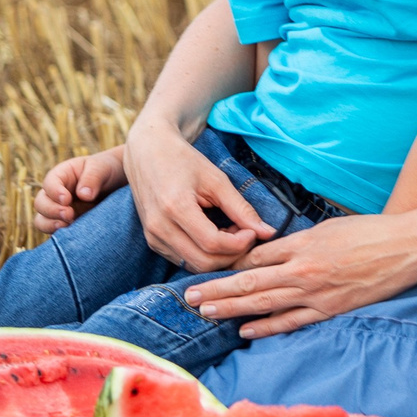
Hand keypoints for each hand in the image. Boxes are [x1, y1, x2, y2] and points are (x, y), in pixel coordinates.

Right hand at [32, 147, 126, 232]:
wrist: (119, 183)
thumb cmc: (108, 170)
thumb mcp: (102, 168)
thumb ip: (92, 178)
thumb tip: (83, 195)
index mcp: (62, 175)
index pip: (49, 183)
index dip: (54, 192)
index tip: (66, 200)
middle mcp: (56, 194)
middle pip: (41, 203)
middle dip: (52, 211)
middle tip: (69, 214)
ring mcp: (59, 210)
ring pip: (42, 220)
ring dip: (51, 225)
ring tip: (67, 226)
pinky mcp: (67, 224)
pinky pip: (55, 232)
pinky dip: (59, 235)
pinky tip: (72, 234)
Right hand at [121, 119, 277, 269]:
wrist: (147, 151)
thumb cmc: (183, 160)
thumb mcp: (216, 180)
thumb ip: (241, 208)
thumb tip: (268, 232)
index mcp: (175, 208)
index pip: (213, 244)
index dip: (239, 243)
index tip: (253, 231)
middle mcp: (159, 227)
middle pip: (204, 262)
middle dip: (231, 255)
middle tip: (245, 234)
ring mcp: (153, 237)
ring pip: (193, 266)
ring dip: (218, 257)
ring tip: (231, 233)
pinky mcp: (153, 242)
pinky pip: (183, 260)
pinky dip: (203, 255)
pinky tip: (215, 235)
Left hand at [182, 211, 416, 337]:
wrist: (406, 248)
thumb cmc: (369, 233)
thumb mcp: (328, 228)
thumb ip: (298, 243)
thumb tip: (269, 254)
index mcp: (302, 245)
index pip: (256, 255)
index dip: (228, 264)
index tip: (205, 269)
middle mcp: (303, 270)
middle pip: (250, 281)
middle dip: (217, 289)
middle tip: (190, 295)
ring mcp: (316, 294)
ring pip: (264, 303)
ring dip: (232, 309)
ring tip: (206, 312)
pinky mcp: (329, 310)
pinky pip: (291, 322)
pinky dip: (266, 327)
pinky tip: (245, 330)